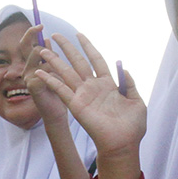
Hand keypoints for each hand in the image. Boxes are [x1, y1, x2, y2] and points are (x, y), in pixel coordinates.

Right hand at [20, 25, 70, 126]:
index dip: (31, 33)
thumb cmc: (58, 92)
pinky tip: (60, 80)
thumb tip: (47, 38)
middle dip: (41, 44)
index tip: (40, 25)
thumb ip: (49, 55)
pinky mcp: (33, 85)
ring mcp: (28, 77)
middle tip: (48, 41)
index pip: (26, 44)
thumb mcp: (55, 70)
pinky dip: (54, 71)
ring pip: (39, 57)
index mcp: (32, 64)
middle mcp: (27, 69)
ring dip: (53, 60)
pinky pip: (43, 69)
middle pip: (31, 48)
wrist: (58, 112)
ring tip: (62, 73)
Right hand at [31, 32, 145, 160]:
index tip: (79, 34)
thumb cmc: (133, 126)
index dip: (88, 46)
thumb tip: (122, 67)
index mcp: (108, 84)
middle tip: (56, 35)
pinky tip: (40, 72)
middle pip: (78, 62)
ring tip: (42, 49)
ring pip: (66, 73)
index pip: (96, 59)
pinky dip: (51, 80)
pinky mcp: (76, 105)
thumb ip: (130, 83)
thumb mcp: (136, 100)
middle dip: (67, 48)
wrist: (124, 143)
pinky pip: (61, 90)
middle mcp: (93, 87)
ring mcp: (83, 95)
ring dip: (54, 61)